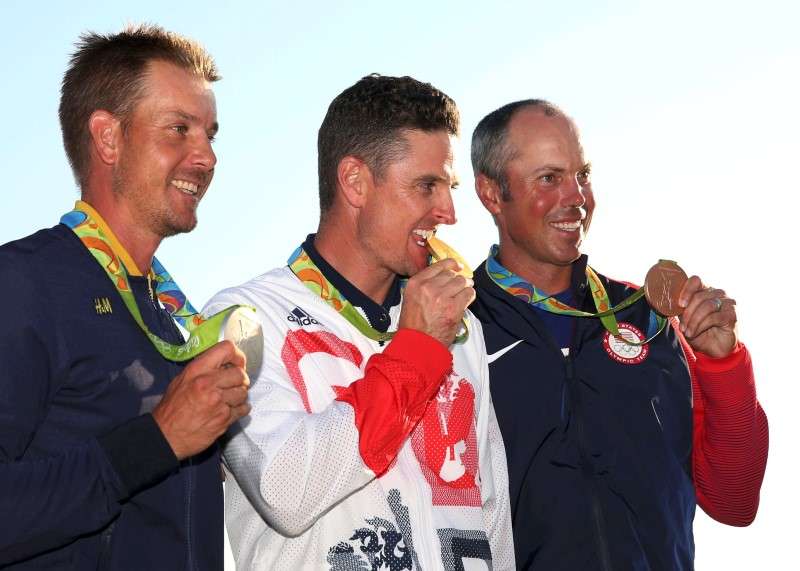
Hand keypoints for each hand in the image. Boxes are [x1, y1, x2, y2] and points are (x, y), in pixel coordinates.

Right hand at [152, 340, 250, 459]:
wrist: (166, 436)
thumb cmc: (172, 408)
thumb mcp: (181, 380)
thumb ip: (203, 369)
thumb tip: (224, 363)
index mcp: (197, 370)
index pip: (227, 349)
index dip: (237, 356)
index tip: (238, 363)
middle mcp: (208, 384)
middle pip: (240, 373)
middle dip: (240, 378)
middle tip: (234, 384)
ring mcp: (217, 402)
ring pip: (243, 392)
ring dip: (239, 395)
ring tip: (228, 399)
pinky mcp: (224, 419)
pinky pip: (244, 409)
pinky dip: (240, 409)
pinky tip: (229, 410)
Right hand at [399, 258, 474, 345]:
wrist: (418, 344)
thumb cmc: (413, 325)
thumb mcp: (411, 299)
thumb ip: (424, 285)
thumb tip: (444, 276)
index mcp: (415, 283)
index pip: (439, 265)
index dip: (451, 264)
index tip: (458, 267)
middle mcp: (428, 287)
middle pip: (452, 274)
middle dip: (458, 280)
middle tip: (460, 286)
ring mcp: (441, 297)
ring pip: (462, 282)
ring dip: (465, 287)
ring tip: (463, 294)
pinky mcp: (454, 308)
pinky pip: (469, 294)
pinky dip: (470, 296)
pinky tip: (465, 301)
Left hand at [677, 275, 737, 357]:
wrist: (714, 349)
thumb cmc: (700, 332)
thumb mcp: (686, 319)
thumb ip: (681, 309)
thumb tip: (670, 303)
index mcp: (705, 291)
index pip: (696, 280)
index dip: (686, 290)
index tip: (680, 304)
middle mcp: (718, 294)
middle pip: (699, 296)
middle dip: (687, 313)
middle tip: (682, 326)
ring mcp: (727, 303)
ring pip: (706, 306)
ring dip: (693, 321)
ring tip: (687, 332)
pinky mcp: (731, 315)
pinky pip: (713, 317)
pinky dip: (700, 326)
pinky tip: (694, 333)